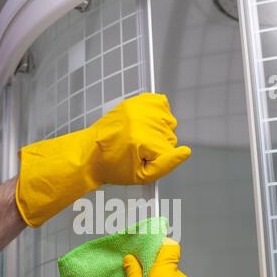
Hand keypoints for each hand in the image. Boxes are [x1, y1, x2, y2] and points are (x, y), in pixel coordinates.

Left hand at [16, 93, 190, 226]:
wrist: (91, 152)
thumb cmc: (113, 167)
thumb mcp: (141, 176)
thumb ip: (166, 165)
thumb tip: (186, 152)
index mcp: (142, 139)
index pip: (171, 152)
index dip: (158, 161)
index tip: (140, 161)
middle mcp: (142, 119)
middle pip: (171, 137)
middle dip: (158, 147)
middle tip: (136, 151)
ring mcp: (140, 106)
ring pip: (169, 123)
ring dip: (158, 132)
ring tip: (137, 138)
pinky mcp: (138, 100)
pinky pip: (162, 105)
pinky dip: (158, 114)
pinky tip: (144, 124)